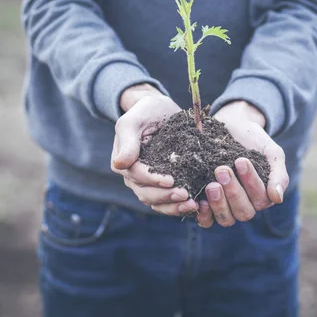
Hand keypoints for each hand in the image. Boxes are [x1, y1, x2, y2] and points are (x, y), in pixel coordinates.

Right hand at [111, 84, 197, 215]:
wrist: (161, 111)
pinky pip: (167, 202)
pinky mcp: (162, 186)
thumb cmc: (147, 112)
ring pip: (157, 202)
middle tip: (187, 195)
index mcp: (124, 162)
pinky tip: (196, 205)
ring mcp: (148, 184)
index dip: (153, 180)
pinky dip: (179, 206)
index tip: (171, 180)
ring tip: (193, 204)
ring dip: (174, 206)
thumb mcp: (135, 120)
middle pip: (147, 193)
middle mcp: (133, 177)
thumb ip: (127, 140)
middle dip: (166, 197)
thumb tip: (120, 163)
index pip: (137, 176)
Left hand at [196, 101, 289, 227]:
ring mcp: (226, 206)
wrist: (232, 127)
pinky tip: (200, 202)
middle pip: (244, 212)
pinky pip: (207, 221)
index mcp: (263, 195)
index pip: (260, 199)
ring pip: (227, 219)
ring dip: (219, 204)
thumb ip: (278, 174)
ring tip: (212, 185)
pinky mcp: (207, 205)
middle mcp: (245, 205)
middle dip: (233, 192)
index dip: (251, 182)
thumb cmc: (254, 140)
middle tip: (221, 169)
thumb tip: (276, 198)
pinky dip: (204, 216)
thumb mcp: (271, 153)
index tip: (241, 160)